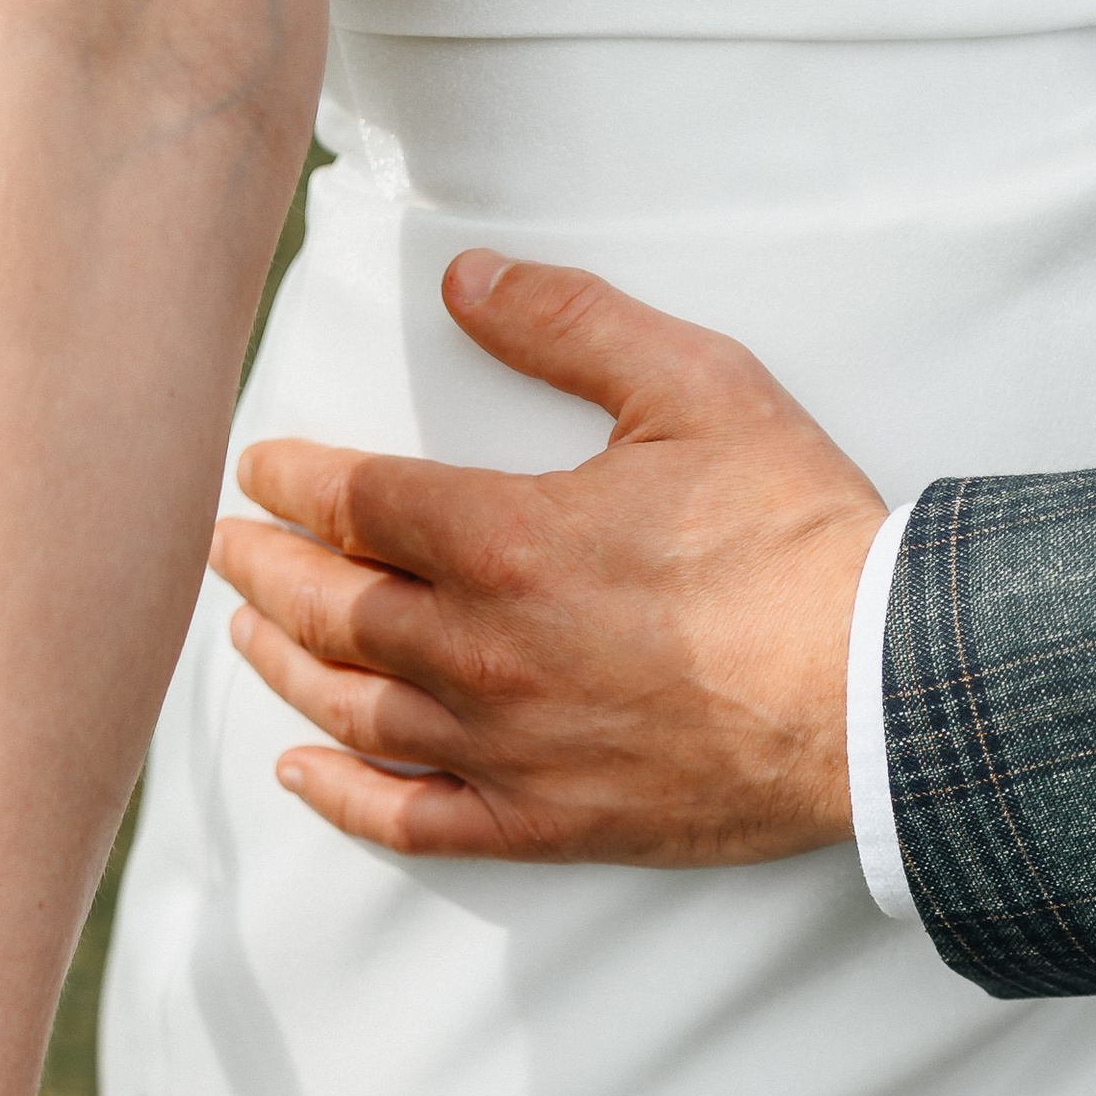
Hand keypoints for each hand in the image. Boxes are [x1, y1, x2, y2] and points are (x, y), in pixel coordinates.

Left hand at [210, 253, 884, 866]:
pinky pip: (408, 819)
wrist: (873, 688)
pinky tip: (296, 772)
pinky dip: (339, 799)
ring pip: (350, 709)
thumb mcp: (694, 385)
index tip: (256, 468)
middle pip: (330, 607)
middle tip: (222, 548)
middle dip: (263, 571)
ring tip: (244, 636)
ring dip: (283, 667)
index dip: (292, 480)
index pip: (355, 501)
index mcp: (506, 538)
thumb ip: (569, 322)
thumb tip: (466, 275)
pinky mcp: (538, 820)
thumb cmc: (795, 534)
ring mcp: (502, 746)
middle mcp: (480, 650)